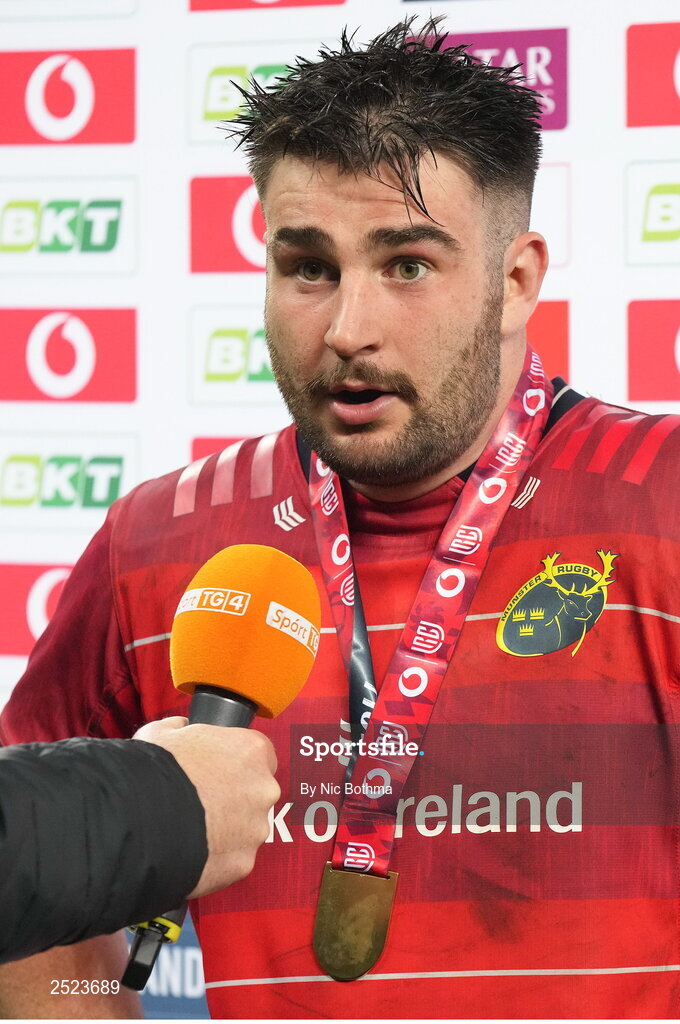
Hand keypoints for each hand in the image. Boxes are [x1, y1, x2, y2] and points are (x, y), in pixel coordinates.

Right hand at [133, 717, 279, 897]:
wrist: (138, 822)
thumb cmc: (154, 772)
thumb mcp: (162, 733)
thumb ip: (180, 727)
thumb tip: (180, 726)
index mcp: (250, 750)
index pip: (260, 753)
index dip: (238, 762)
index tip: (220, 770)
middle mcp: (263, 788)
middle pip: (256, 792)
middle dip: (234, 797)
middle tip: (202, 802)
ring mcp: (256, 828)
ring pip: (247, 828)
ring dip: (227, 829)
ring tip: (192, 829)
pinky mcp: (243, 863)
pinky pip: (233, 858)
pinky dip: (217, 857)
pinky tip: (191, 851)